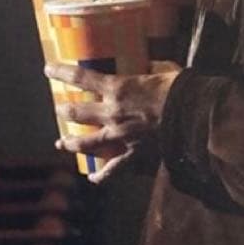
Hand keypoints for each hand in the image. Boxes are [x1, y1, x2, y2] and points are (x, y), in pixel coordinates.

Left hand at [44, 62, 182, 182]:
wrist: (195, 117)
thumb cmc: (181, 89)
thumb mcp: (165, 69)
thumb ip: (152, 68)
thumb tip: (151, 65)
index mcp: (118, 88)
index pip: (81, 78)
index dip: (61, 73)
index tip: (48, 70)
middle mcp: (112, 113)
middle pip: (77, 113)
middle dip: (65, 111)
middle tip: (59, 110)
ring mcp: (120, 137)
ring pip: (86, 143)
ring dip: (71, 142)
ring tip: (61, 143)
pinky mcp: (132, 155)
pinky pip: (112, 170)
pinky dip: (101, 176)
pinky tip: (93, 179)